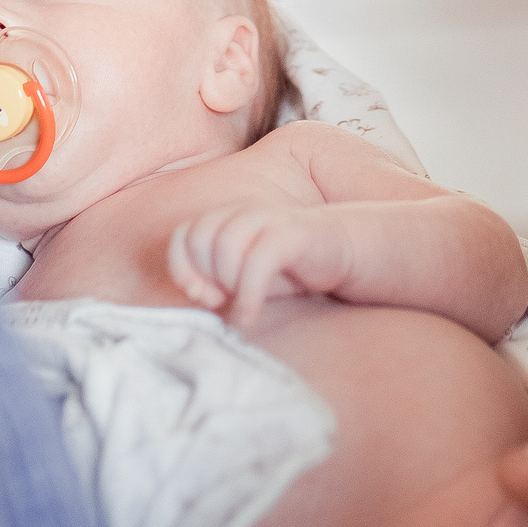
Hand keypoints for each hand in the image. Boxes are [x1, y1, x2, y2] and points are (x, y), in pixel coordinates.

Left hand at [167, 203, 353, 329]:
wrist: (345, 252)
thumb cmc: (291, 268)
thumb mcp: (246, 276)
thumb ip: (216, 280)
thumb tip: (197, 293)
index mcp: (228, 217)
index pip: (183, 235)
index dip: (183, 268)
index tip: (201, 294)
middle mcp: (244, 212)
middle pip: (201, 239)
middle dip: (205, 277)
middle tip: (222, 301)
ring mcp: (268, 219)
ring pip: (225, 248)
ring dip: (228, 285)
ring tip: (242, 305)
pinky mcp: (291, 234)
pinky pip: (257, 262)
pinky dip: (248, 295)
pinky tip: (251, 314)